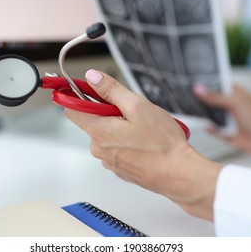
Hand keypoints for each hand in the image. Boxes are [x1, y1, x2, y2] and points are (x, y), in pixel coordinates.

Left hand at [65, 70, 221, 220]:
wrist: (179, 174)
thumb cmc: (161, 143)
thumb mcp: (137, 106)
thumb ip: (111, 90)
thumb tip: (92, 77)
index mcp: (99, 130)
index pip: (72, 110)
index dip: (78, 97)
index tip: (91, 91)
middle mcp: (99, 148)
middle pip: (93, 121)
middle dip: (109, 112)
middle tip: (133, 112)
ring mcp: (109, 160)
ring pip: (107, 135)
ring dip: (120, 128)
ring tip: (143, 130)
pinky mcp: (120, 168)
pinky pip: (117, 148)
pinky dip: (127, 142)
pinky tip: (145, 143)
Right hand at [194, 84, 250, 158]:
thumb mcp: (235, 103)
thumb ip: (215, 97)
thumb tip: (198, 89)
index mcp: (233, 93)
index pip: (215, 84)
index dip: (204, 83)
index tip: (189, 81)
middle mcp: (229, 105)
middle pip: (209, 100)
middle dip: (199, 99)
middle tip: (184, 96)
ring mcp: (227, 119)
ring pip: (209, 115)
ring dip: (203, 114)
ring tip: (190, 110)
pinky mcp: (225, 132)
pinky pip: (213, 130)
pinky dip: (210, 129)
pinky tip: (208, 127)